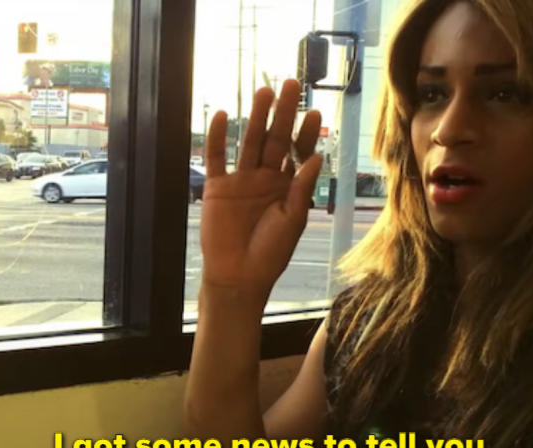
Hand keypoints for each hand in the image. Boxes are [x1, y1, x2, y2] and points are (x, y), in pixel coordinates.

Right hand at [201, 81, 322, 299]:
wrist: (238, 277)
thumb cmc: (270, 254)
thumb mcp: (292, 221)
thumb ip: (302, 189)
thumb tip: (316, 157)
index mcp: (285, 187)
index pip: (297, 153)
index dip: (305, 134)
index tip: (314, 113)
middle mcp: (264, 178)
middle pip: (275, 139)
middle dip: (283, 113)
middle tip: (292, 84)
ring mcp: (240, 181)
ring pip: (249, 142)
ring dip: (256, 117)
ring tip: (264, 92)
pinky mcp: (216, 187)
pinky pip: (216, 158)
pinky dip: (218, 137)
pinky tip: (224, 115)